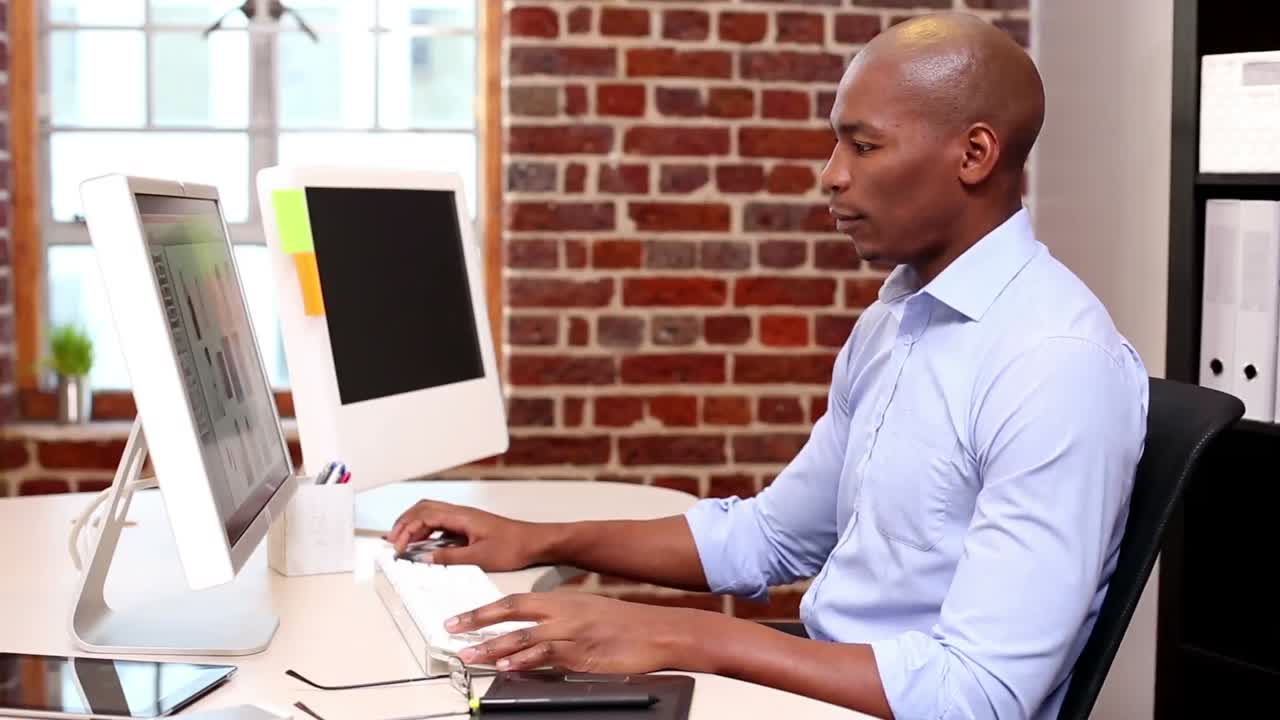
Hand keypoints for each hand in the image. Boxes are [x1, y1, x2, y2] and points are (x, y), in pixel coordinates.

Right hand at [386, 500, 548, 570]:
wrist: (535, 542)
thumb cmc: (513, 546)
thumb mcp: (479, 558)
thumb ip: (449, 558)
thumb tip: (424, 558)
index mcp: (461, 516)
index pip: (423, 515)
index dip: (406, 530)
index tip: (398, 547)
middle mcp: (460, 513)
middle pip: (422, 509)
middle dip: (403, 523)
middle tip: (391, 542)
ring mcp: (464, 518)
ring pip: (430, 515)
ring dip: (413, 526)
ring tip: (401, 542)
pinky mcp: (468, 526)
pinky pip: (440, 524)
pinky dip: (425, 532)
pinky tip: (422, 545)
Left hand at [447, 592, 704, 673]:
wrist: (659, 630)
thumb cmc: (627, 625)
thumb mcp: (589, 614)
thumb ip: (560, 621)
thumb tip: (533, 636)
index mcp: (563, 601)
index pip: (514, 601)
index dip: (485, 610)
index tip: (461, 618)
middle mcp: (563, 612)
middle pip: (512, 612)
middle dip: (478, 622)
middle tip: (452, 632)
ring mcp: (571, 631)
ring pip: (524, 636)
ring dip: (494, 647)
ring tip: (471, 656)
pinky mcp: (582, 652)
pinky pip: (547, 655)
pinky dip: (525, 661)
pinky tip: (509, 667)